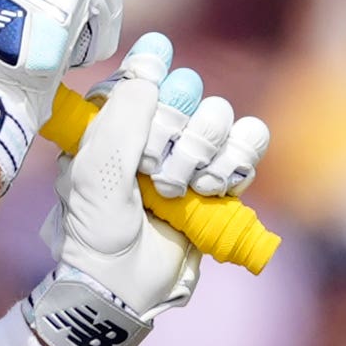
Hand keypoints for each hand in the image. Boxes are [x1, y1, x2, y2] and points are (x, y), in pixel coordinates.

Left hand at [28, 34, 265, 345]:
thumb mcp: (95, 168)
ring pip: (223, 115)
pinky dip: (237, 162)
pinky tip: (213, 190)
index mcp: (116, 120)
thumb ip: (124, 112)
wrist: (126, 287)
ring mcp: (191, 153)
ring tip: (181, 191)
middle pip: (191, 91)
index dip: (154, 81)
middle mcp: (155, 130)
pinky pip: (251, 140)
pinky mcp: (223, 177)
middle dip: (178, 134)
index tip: (152, 98)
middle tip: (157, 174)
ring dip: (205, 154)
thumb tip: (155, 59)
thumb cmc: (97, 230)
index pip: (148, 73)